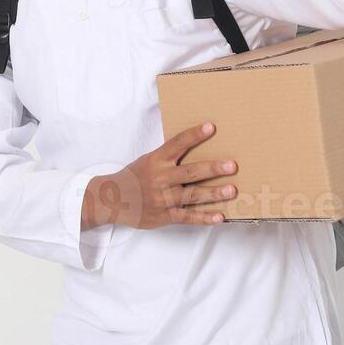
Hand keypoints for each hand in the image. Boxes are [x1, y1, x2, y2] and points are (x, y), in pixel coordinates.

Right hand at [81, 122, 238, 229]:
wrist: (111, 200)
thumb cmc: (135, 177)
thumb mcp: (148, 160)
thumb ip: (169, 156)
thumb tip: (196, 144)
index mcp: (157, 160)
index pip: (177, 144)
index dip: (194, 135)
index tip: (211, 127)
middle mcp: (160, 178)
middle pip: (190, 172)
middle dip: (212, 168)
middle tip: (232, 165)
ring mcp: (163, 198)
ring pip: (192, 195)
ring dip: (213, 193)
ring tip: (232, 190)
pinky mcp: (165, 216)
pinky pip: (187, 217)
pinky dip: (204, 218)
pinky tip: (219, 217)